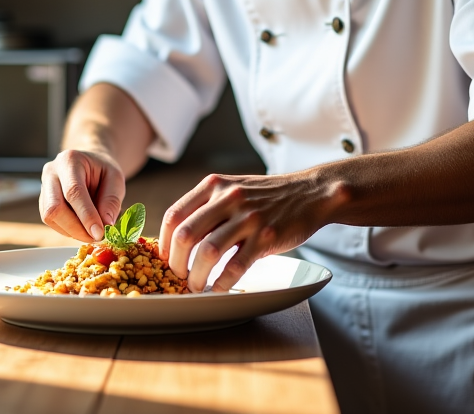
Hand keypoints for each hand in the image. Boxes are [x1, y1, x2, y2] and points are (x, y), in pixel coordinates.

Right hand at [40, 149, 126, 241]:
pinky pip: (52, 222)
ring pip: (50, 218)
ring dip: (73, 231)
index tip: (99, 233)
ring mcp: (44, 187)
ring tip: (92, 233)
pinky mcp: (43, 202)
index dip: (86, 216)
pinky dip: (68, 230)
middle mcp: (51, 173)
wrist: (90, 164)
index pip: (73, 192)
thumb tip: (105, 225)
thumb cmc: (103, 170)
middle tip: (97, 238)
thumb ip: (111, 200)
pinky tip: (83, 227)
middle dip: (76, 228)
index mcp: (69, 161)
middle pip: (55, 208)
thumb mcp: (116, 179)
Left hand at [159, 172, 332, 292]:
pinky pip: (236, 265)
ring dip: (197, 276)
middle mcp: (228, 197)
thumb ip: (207, 207)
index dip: (164, 242)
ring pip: (208, 252)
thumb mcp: (232, 189)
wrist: (310, 193)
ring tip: (196, 286)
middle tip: (177, 277)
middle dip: (176, 263)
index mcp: (213, 185)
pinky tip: (218, 288)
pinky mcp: (266, 236)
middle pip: (186, 235)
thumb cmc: (265, 197)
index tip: (163, 260)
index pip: (175, 215)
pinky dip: (222, 282)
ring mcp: (248, 217)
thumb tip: (178, 240)